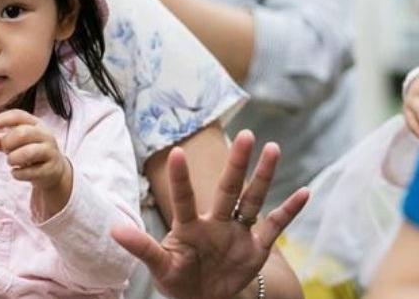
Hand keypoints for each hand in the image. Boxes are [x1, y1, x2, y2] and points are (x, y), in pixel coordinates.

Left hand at [0, 109, 71, 217]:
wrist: (53, 171)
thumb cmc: (31, 152)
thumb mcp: (14, 143)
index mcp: (35, 124)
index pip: (18, 116)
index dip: (2, 119)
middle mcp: (45, 135)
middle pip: (23, 133)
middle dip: (8, 142)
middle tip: (5, 150)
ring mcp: (50, 152)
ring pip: (28, 152)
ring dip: (13, 158)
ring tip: (11, 161)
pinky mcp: (51, 169)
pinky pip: (30, 171)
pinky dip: (18, 173)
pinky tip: (17, 172)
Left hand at [110, 131, 309, 298]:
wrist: (203, 298)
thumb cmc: (177, 279)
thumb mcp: (159, 266)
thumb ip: (141, 248)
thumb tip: (113, 230)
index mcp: (189, 226)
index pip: (184, 199)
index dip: (180, 179)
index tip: (176, 152)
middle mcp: (215, 222)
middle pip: (227, 189)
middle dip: (237, 164)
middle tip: (246, 135)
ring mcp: (237, 232)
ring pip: (252, 199)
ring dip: (264, 176)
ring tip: (272, 148)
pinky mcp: (256, 247)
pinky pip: (275, 226)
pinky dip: (290, 211)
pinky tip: (305, 191)